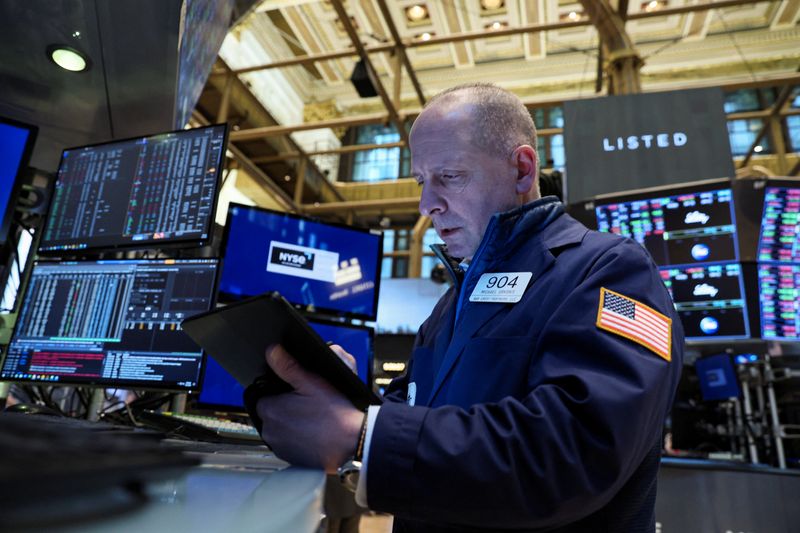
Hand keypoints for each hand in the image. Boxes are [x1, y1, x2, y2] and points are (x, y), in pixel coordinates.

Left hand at [257, 344, 364, 473]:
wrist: (351, 441)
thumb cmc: (334, 412)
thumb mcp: (312, 382)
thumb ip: (288, 366)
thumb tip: (272, 352)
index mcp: (271, 409)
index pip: (264, 398)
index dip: (281, 394)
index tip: (296, 395)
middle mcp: (270, 431)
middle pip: (271, 414)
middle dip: (285, 409)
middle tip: (307, 407)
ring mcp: (279, 447)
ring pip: (279, 429)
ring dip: (289, 425)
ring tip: (312, 420)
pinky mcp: (289, 459)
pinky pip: (287, 444)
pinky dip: (296, 439)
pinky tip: (312, 434)